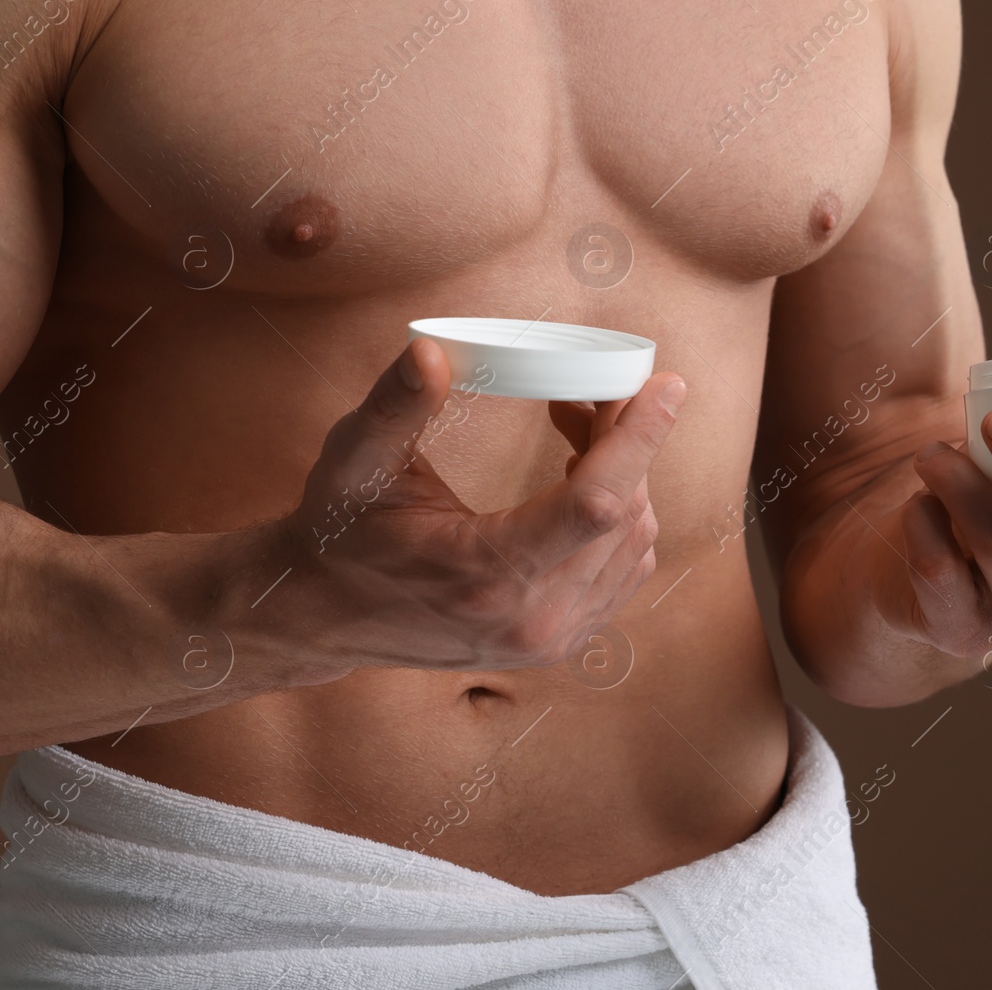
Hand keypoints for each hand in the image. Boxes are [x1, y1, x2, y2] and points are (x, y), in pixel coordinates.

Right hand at [278, 337, 683, 672]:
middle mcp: (533, 619)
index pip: (596, 504)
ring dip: (625, 475)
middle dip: (627, 441)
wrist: (325, 614)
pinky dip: (620, 515)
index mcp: (487, 574)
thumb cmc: (341, 531)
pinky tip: (583, 477)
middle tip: (595, 388)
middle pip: (625, 515)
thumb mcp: (354, 462)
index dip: (640, 439)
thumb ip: (395, 405)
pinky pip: (625, 569)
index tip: (665, 386)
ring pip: (634, 542)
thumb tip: (430, 351)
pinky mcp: (560, 642)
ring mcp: (552, 639)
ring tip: (578, 424)